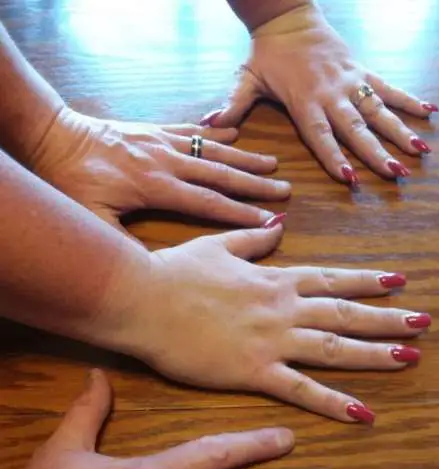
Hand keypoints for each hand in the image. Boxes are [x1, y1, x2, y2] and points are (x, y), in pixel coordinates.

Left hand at [27, 107, 289, 232]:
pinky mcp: (153, 130)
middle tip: (286, 190)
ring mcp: (162, 142)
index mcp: (155, 185)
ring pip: (212, 150)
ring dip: (245, 158)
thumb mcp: (89, 217)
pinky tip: (236, 134)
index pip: (207, 203)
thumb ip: (122, 241)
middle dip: (256, 184)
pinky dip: (216, 134)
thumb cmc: (67, 179)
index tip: (270, 222)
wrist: (50, 135)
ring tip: (273, 164)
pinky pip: (192, 132)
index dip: (240, 214)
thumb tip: (154, 266)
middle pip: (220, 174)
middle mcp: (167, 161)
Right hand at [99, 220, 429, 422]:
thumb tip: (278, 227)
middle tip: (425, 322)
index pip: (334, 279)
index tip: (399, 282)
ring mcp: (273, 339)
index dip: (368, 281)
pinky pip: (303, 389)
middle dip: (389, 318)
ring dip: (377, 353)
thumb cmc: (173, 271)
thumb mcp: (218, 245)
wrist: (141, 298)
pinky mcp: (255, 371)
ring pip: (336, 348)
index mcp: (276, 279)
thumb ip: (253, 238)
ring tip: (413, 357)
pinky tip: (364, 412)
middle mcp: (285, 308)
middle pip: (347, 314)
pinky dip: (336, 402)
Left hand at [204, 4, 435, 183]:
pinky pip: (389, 87)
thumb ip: (233, 103)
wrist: (287, 15)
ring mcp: (350, 82)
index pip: (321, 134)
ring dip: (400, 132)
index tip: (350, 179)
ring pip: (378, 111)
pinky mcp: (362, 71)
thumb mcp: (246, 77)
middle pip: (356, 128)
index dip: (335, 157)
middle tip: (396, 174)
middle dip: (376, 153)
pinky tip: (430, 112)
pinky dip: (410, 99)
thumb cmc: (266, 52)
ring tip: (420, 153)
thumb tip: (208, 126)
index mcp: (304, 100)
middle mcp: (331, 93)